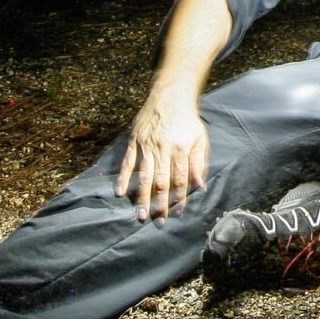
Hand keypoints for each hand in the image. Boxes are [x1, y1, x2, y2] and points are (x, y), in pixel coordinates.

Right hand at [115, 86, 209, 220]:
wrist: (170, 96)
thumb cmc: (188, 121)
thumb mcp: (200, 139)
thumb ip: (199, 163)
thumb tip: (200, 186)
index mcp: (180, 149)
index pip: (180, 179)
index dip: (179, 198)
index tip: (177, 213)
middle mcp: (162, 148)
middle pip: (160, 181)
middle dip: (159, 204)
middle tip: (157, 222)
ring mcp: (146, 145)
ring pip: (143, 175)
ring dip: (141, 196)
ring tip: (140, 215)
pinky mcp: (134, 141)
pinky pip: (127, 162)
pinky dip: (122, 177)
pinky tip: (119, 192)